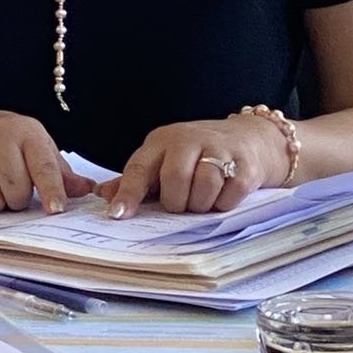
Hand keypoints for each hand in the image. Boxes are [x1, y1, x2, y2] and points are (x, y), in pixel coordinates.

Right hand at [0, 108, 94, 213]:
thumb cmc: (7, 141)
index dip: (52, 190)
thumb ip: (59, 171)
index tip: (56, 209)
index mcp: (27, 132)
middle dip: (17, 199)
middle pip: (16, 192)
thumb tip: (85, 190)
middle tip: (11, 185)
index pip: (43, 165)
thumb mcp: (35, 147)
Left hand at [96, 117, 287, 219]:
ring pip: (203, 188)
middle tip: (182, 206)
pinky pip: (229, 195)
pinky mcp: (245, 165)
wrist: (250, 137)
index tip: (117, 215)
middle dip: (177, 203)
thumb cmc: (199, 154)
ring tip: (202, 201)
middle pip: (175, 180)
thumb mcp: (165, 159)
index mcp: (162, 141)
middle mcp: (188, 140)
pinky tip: (224, 196)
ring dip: (201, 205)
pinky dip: (224, 204)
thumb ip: (137, 180)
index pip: (139, 168)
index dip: (128, 193)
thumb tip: (103, 196)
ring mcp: (219, 149)